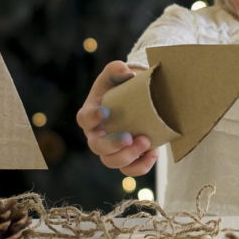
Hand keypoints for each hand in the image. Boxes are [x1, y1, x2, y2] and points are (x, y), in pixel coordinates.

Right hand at [76, 61, 158, 175]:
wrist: (134, 98)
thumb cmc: (119, 85)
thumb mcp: (116, 73)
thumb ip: (117, 68)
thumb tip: (126, 73)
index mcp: (91, 114)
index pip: (84, 119)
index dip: (92, 118)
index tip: (105, 112)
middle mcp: (97, 135)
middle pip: (97, 147)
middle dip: (113, 145)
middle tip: (129, 137)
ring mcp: (110, 149)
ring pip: (112, 162)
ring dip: (128, 157)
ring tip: (145, 142)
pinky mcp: (127, 157)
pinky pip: (129, 170)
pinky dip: (141, 166)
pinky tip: (153, 153)